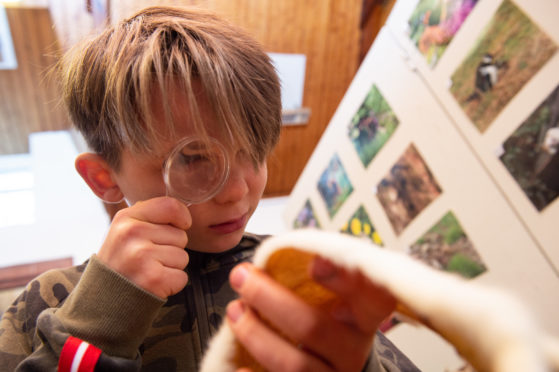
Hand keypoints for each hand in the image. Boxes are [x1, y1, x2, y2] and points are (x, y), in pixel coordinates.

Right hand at [97, 196, 190, 297]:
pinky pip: (182, 276)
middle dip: (171, 249)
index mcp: (126, 218)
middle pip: (181, 235)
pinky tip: (152, 284)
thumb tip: (182, 211)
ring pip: (182, 256)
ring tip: (148, 271)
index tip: (179, 227)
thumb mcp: (125, 232)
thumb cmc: (122, 264)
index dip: (182, 218)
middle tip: (148, 260)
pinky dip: (172, 284)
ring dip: (171, 267)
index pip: (170, 206)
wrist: (102, 302)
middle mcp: (132, 233)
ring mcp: (141, 256)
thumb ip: (150, 217)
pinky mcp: (153, 278)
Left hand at [227, 257, 395, 371]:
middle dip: (269, 300)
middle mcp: (353, 350)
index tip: (314, 264)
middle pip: (314, 328)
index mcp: (363, 318)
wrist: (332, 368)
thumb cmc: (325, 322)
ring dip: (256, 335)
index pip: (371, 296)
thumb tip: (267, 261)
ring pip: (294, 363)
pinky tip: (239, 367)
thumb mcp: (331, 301)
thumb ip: (312, 280)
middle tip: (240, 277)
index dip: (344, 280)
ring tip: (235, 312)